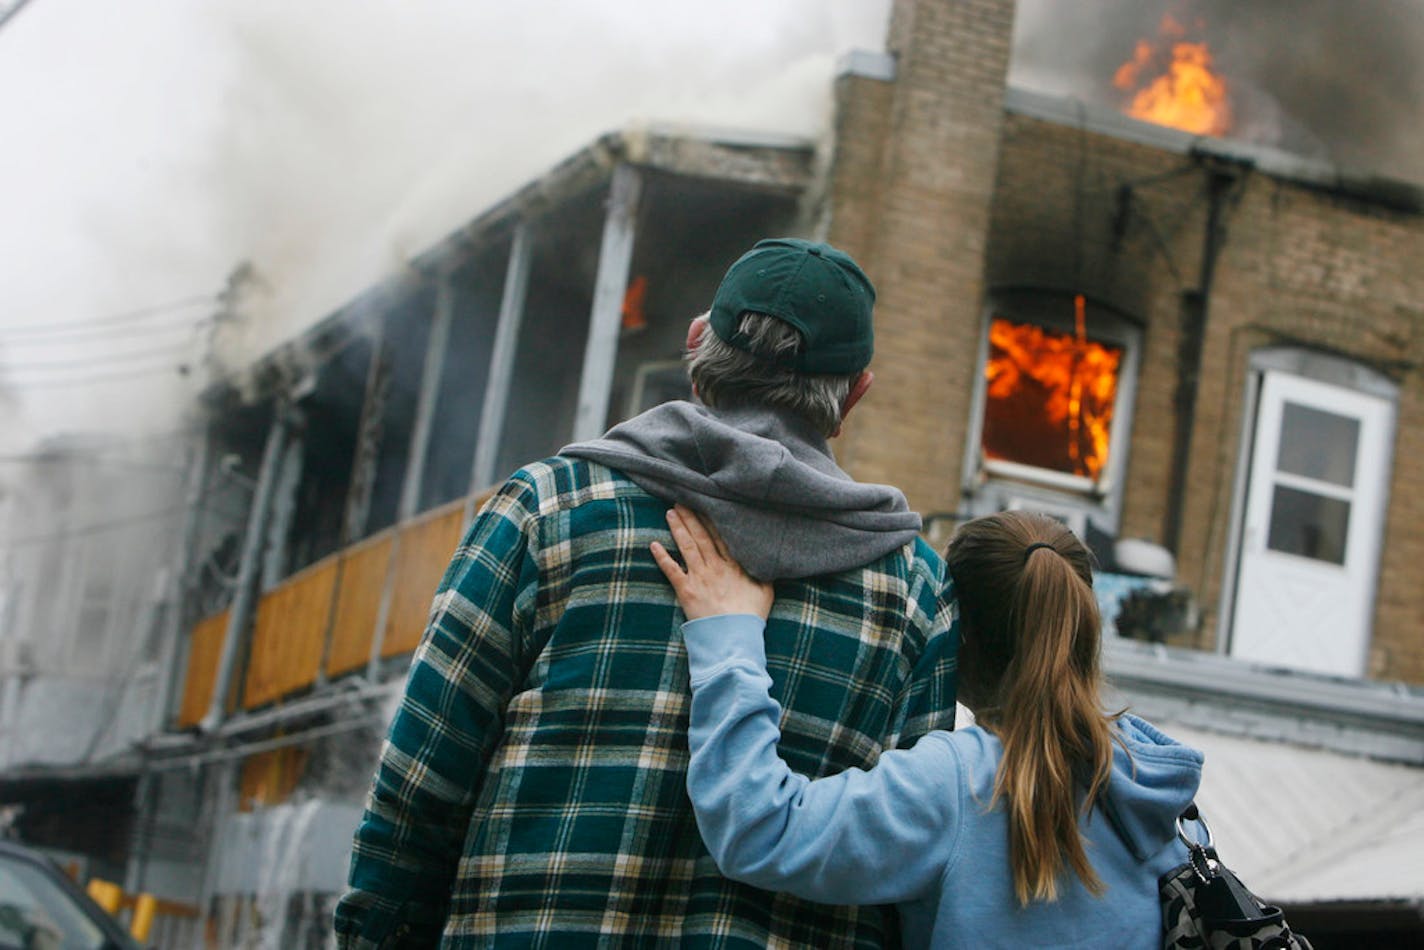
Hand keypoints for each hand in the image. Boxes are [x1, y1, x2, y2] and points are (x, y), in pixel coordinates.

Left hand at [651, 505, 772, 620]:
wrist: (734, 637)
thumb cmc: (751, 615)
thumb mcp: (766, 589)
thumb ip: (763, 570)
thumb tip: (765, 555)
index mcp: (735, 565)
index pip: (720, 535)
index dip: (710, 518)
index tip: (704, 504)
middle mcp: (716, 566)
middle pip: (701, 536)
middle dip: (691, 517)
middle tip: (681, 500)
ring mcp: (700, 577)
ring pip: (687, 547)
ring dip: (678, 528)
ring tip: (670, 512)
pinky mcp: (686, 591)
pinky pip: (671, 570)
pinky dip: (662, 557)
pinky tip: (654, 544)